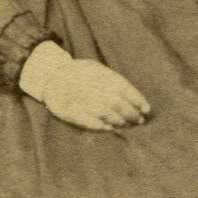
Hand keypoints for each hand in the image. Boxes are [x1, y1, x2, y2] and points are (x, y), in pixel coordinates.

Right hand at [21, 44, 151, 129]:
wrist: (51, 76)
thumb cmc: (79, 73)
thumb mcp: (96, 69)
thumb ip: (112, 80)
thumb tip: (135, 99)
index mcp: (98, 73)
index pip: (123, 87)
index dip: (137, 100)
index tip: (146, 109)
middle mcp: (90, 86)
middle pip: (116, 102)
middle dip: (131, 113)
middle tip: (138, 120)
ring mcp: (79, 99)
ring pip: (105, 113)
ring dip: (119, 120)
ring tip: (127, 124)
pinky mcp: (70, 111)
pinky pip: (89, 121)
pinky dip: (102, 126)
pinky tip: (110, 128)